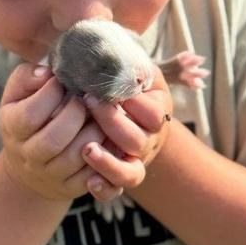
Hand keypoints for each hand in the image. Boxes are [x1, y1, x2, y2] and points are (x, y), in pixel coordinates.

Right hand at [0, 64, 124, 202]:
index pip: (30, 114)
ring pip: (76, 156)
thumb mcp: (18, 94)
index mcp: (12, 128)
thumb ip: (28, 77)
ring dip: (95, 132)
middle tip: (87, 99)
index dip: (51, 94)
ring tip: (101, 116)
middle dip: (77, 114)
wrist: (27, 166)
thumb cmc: (27, 116)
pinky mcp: (69, 187)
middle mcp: (28, 155)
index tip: (63, 82)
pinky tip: (109, 136)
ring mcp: (49, 174)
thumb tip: (46, 73)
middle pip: (54, 138)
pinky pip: (91, 175)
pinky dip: (106, 155)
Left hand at [79, 67, 174, 195]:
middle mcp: (149, 140)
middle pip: (138, 141)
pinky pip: (116, 190)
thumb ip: (127, 62)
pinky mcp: (119, 177)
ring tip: (87, 149)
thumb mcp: (130, 67)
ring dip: (108, 162)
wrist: (118, 109)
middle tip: (87, 101)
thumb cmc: (120, 82)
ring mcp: (135, 161)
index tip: (103, 86)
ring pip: (131, 173)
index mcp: (158, 112)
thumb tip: (115, 54)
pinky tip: (89, 181)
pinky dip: (104, 188)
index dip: (131, 102)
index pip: (153, 114)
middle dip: (112, 122)